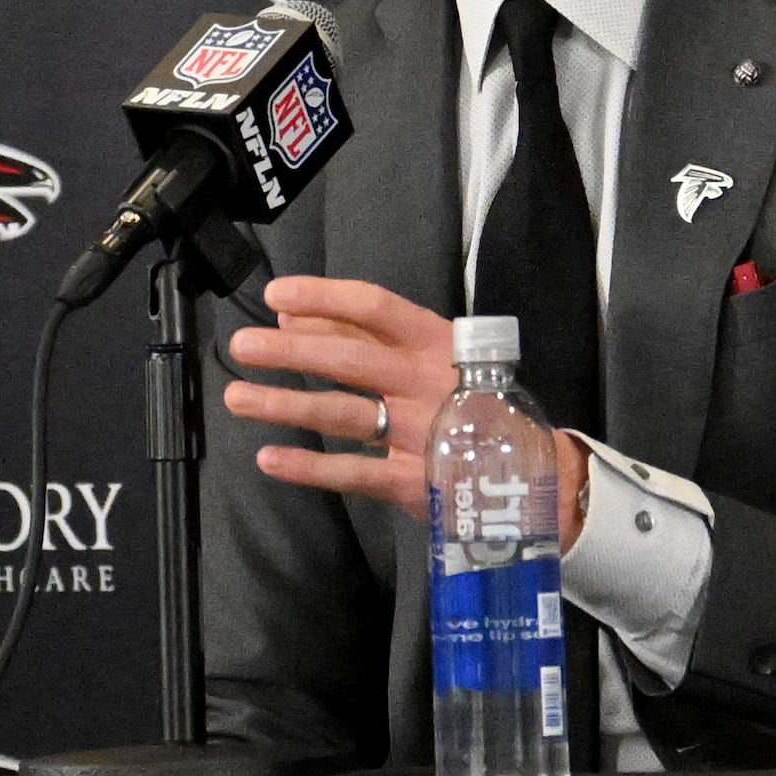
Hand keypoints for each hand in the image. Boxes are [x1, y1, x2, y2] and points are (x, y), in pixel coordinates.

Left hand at [224, 278, 587, 538]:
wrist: (538, 476)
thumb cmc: (474, 404)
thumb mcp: (433, 358)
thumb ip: (366, 336)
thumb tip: (292, 316)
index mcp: (439, 344)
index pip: (375, 308)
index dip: (322, 297)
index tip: (274, 295)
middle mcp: (427, 383)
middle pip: (350, 358)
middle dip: (291, 351)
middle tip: (241, 346)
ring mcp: (420, 433)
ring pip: (342, 413)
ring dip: (285, 403)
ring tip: (237, 396)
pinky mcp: (413, 480)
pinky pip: (353, 472)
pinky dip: (309, 467)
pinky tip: (270, 458)